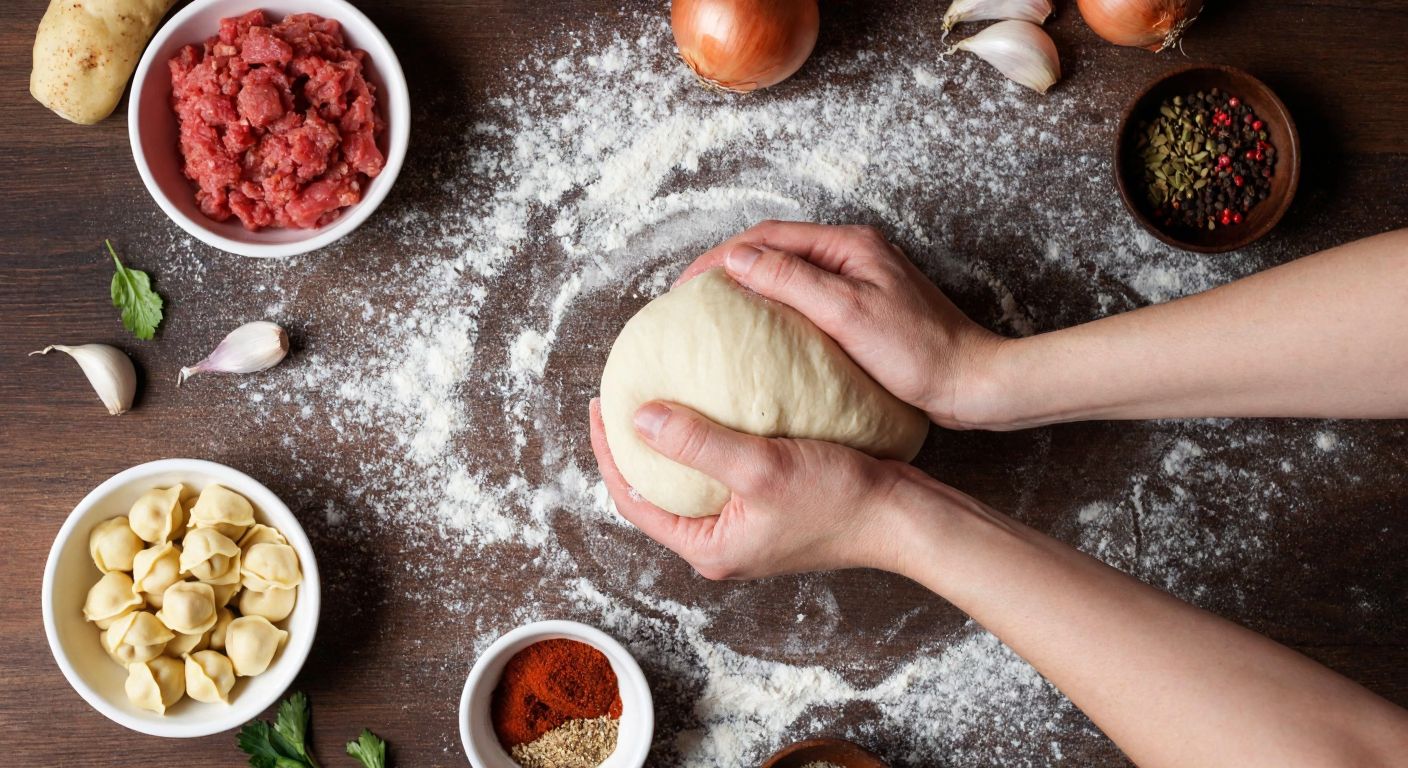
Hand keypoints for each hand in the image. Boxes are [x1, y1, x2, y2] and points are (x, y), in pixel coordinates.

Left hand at [588, 398, 920, 578]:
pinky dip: (709, 440)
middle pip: (655, 493)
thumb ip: (697, 443)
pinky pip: (722, 473)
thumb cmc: (838, 499)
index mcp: (708, 548)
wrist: (902, 516)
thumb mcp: (760, 467)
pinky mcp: (769, 510)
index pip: (634, 499)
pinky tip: (714, 402)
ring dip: (671, 442)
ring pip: (688, 483)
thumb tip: (638, 417)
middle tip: (622, 396)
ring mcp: (746, 529)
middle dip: (633, 448)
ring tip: (658, 395)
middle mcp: (721, 544)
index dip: (609, 452)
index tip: (601, 404)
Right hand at [676, 221, 1007, 429]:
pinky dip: (774, 311)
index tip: (683, 288)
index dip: (718, 258)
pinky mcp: (864, 312)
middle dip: (727, 269)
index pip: (765, 238)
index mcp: (848, 244)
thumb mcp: (849, 314)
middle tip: (688, 302)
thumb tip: (736, 259)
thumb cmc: (919, 353)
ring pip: (788, 275)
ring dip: (749, 289)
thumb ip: (793, 281)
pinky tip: (759, 339)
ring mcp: (860, 281)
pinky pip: (806, 301)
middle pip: (773, 251)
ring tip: (713, 318)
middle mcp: (853, 254)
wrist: (973, 383)